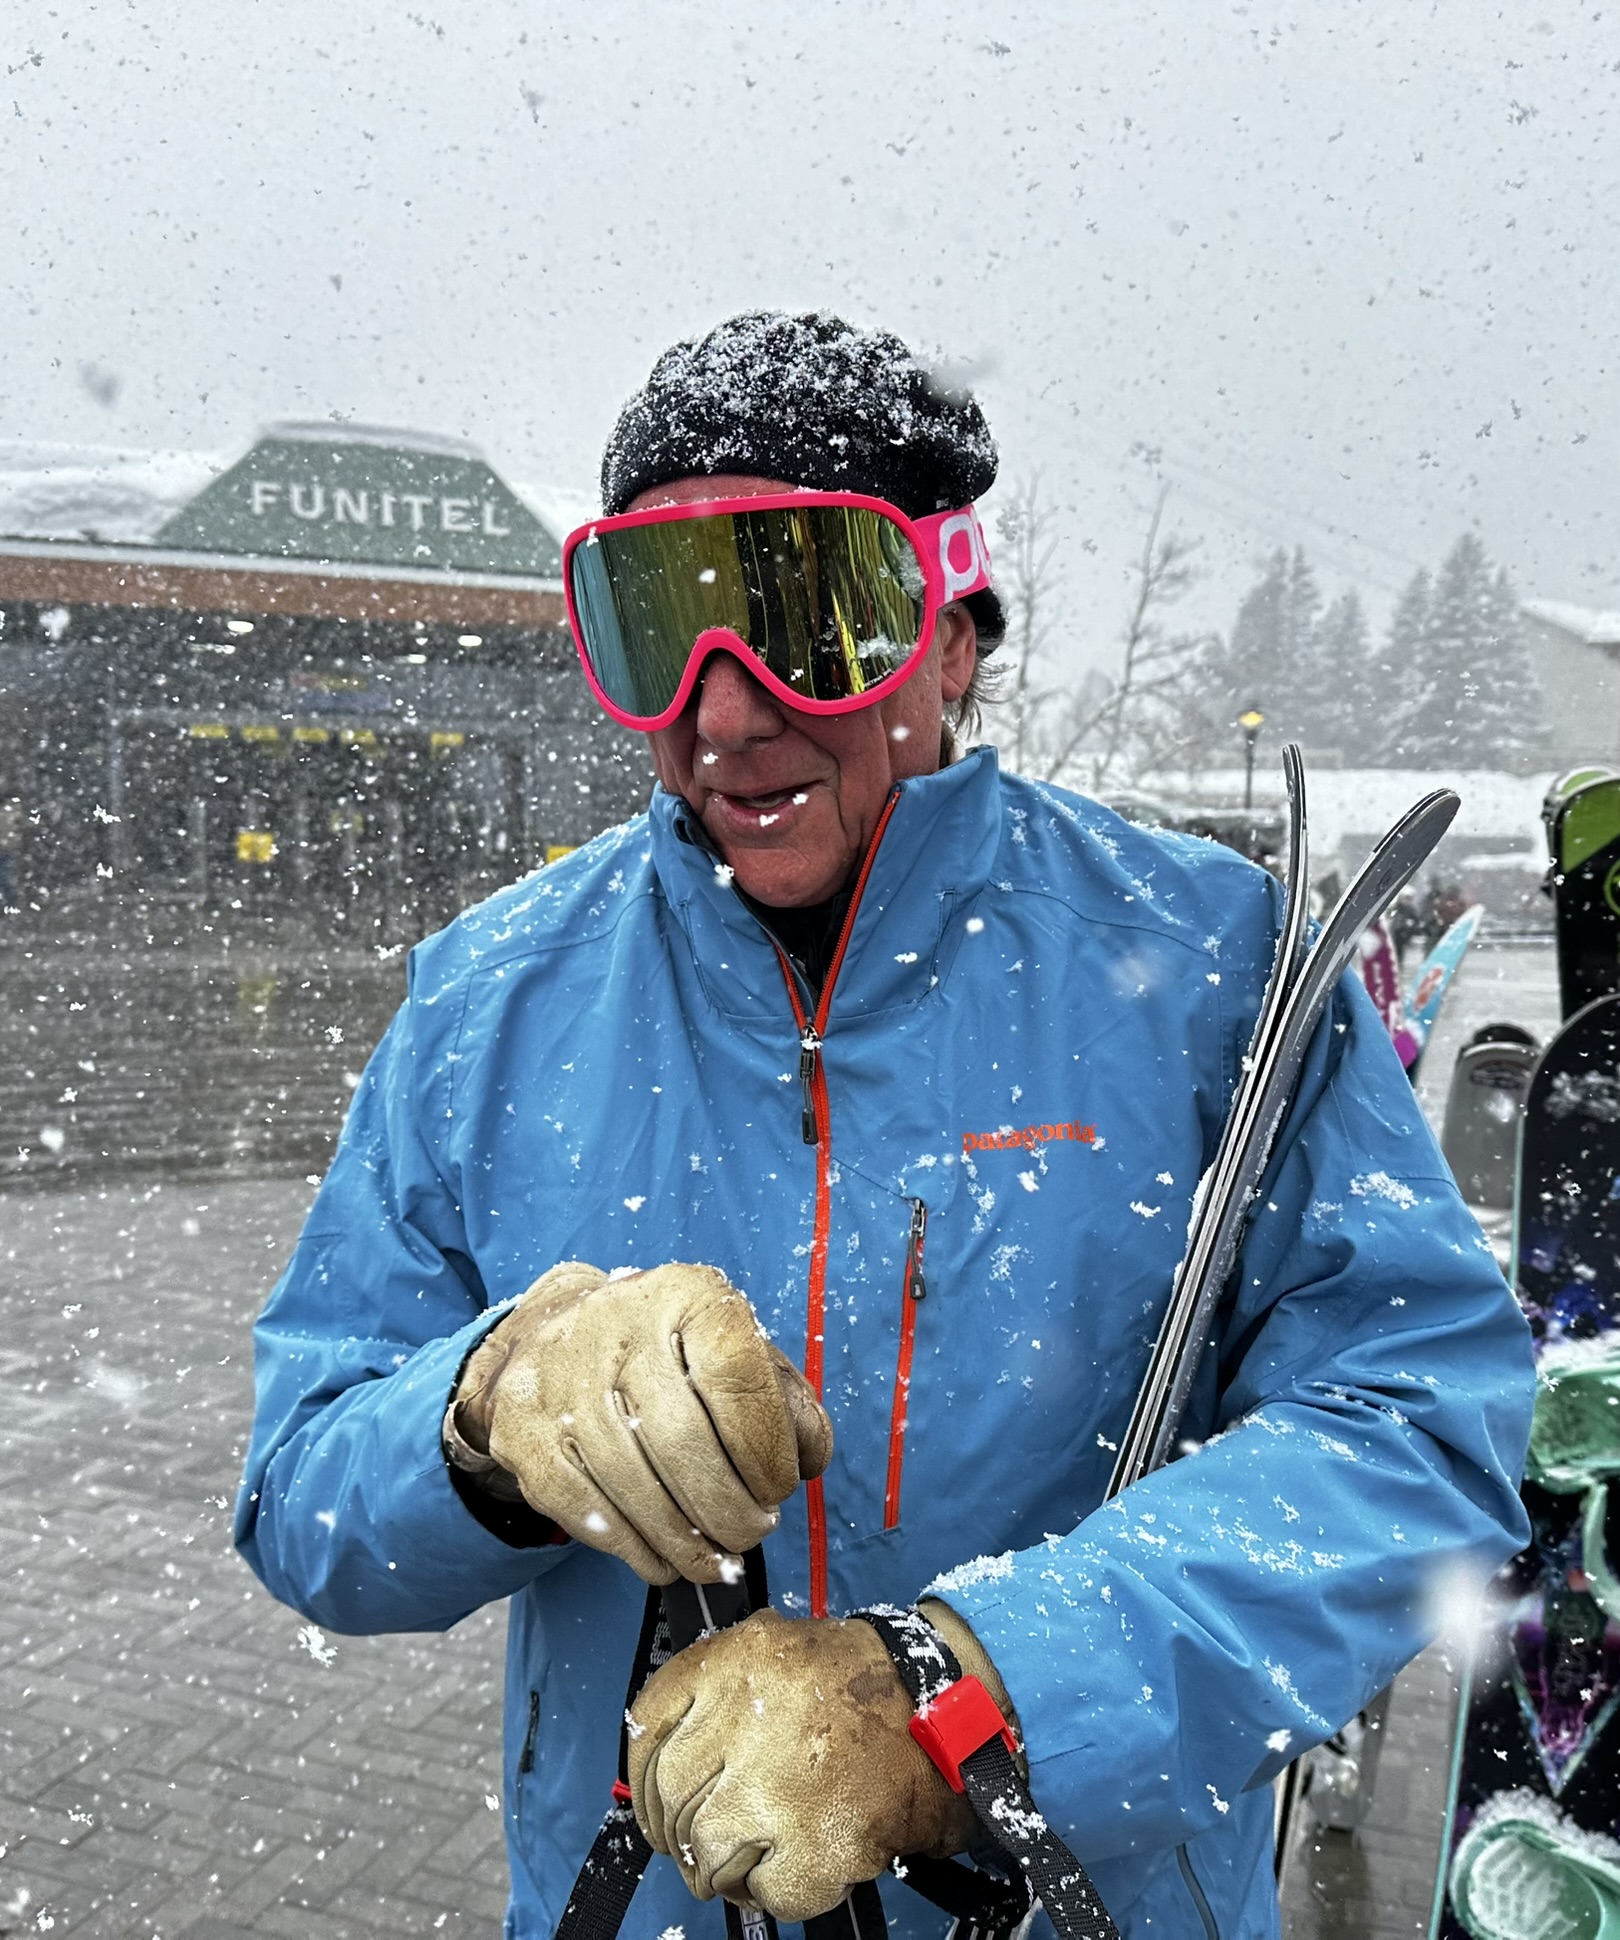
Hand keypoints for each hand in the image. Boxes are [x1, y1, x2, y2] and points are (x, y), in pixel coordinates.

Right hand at [446, 1262, 831, 1582]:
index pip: (735, 1372)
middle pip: (681, 1439)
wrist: (552, 1337)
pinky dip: (636, 1548)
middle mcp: (617, 1324)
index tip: (777, 1488)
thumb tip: (808, 1460)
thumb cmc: (667, 1356)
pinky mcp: (525, 1432)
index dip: (765, 1447)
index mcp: (684, 1295)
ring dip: (686, 1540)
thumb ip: (785, 1401)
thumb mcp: (733, 1351)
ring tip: (716, 1556)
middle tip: (750, 1533)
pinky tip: (665, 1557)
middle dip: (729, 1508)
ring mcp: (561, 1378)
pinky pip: (588, 1509)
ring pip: (634, 1484)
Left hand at [627, 1609, 985, 1920]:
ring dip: (716, 1867)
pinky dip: (766, 1892)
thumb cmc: (861, 1686)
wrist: (946, 1710)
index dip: (641, 1774)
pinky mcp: (815, 1845)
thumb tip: (666, 1749)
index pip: (649, 1723)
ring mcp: (778, 1786)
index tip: (651, 1798)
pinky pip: (759, 1891)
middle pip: (670, 1792)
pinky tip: (787, 1866)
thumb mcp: (779, 1649)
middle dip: (676, 1827)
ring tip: (744, 1859)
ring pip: (704, 1848)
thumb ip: (719, 1686)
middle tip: (695, 1840)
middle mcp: (749, 1717)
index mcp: (738, 1660)